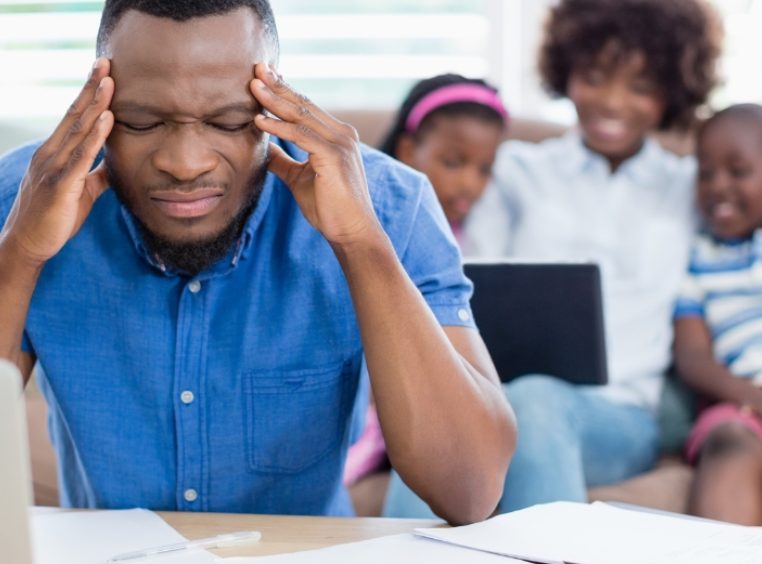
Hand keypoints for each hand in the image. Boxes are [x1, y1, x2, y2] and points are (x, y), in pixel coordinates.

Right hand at [1, 58, 113, 264]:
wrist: (28, 245)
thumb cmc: (54, 218)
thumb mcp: (80, 192)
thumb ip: (96, 176)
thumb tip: (114, 166)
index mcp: (57, 153)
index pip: (75, 117)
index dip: (89, 95)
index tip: (104, 73)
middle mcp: (52, 153)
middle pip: (75, 114)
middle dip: (91, 88)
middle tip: (106, 62)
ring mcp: (54, 167)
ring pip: (78, 129)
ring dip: (95, 104)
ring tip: (110, 81)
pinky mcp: (61, 184)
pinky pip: (81, 156)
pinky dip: (95, 136)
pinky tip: (107, 119)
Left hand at [249, 63, 381, 246]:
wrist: (352, 232)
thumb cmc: (330, 209)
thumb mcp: (299, 178)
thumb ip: (283, 160)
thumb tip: (262, 148)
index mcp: (337, 137)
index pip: (306, 107)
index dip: (284, 90)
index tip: (263, 77)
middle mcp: (342, 135)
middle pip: (303, 104)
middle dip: (278, 85)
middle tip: (256, 67)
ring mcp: (341, 144)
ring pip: (301, 115)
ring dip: (274, 100)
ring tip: (252, 87)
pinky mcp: (334, 157)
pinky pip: (301, 135)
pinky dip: (278, 127)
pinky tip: (259, 120)